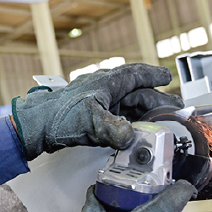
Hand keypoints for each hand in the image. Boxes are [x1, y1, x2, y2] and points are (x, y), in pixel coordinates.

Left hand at [12, 63, 182, 159]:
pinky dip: (131, 124)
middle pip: (138, 93)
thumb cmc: (59, 116)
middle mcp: (106, 90)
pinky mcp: (94, 117)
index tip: (167, 77)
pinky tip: (138, 132)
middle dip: (156, 102)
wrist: (36, 125)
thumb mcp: (89, 121)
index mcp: (108, 82)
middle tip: (174, 111)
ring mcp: (100, 103)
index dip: (153, 75)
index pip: (136, 74)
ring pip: (130, 107)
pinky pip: (120, 118)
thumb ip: (112, 130)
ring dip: (146, 115)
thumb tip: (130, 137)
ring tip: (162, 124)